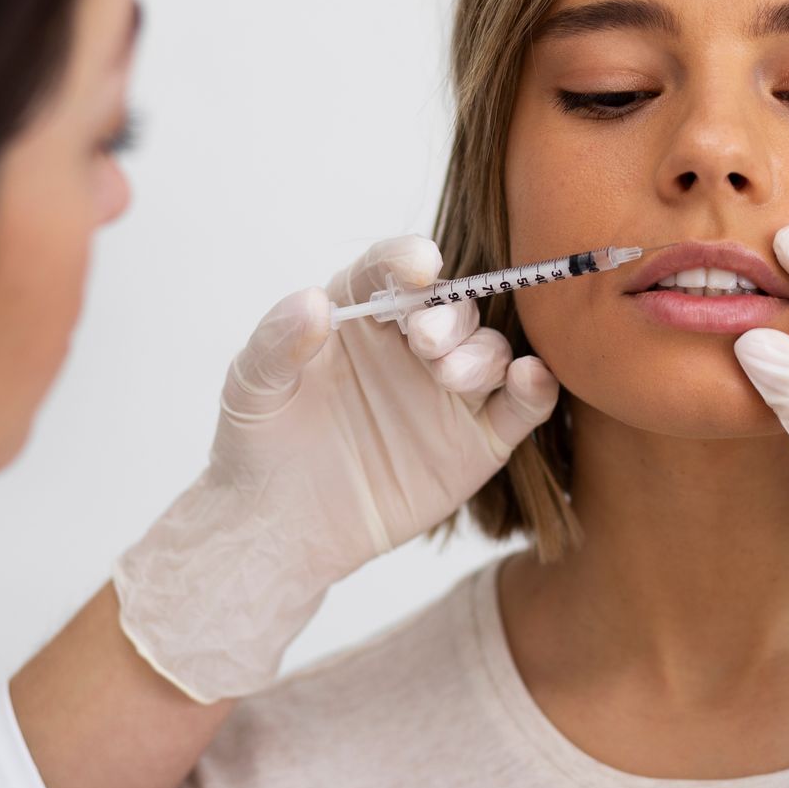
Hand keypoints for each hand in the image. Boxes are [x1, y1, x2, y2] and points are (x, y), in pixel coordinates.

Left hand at [114, 236, 557, 702]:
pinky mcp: (479, 439)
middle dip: (450, 316)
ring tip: (450, 378)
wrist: (281, 528)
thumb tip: (311, 302)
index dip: (408, 259)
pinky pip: (522, 406)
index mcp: (361, 315)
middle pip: (454, 308)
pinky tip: (530, 379)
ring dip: (483, 354)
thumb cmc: (261, 445)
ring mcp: (451, 391)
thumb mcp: (252, 388)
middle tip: (427, 341)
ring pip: (493, 351)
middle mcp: (414, 344)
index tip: (419, 265)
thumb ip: (277, 342)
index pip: (392, 271)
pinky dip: (536, 387)